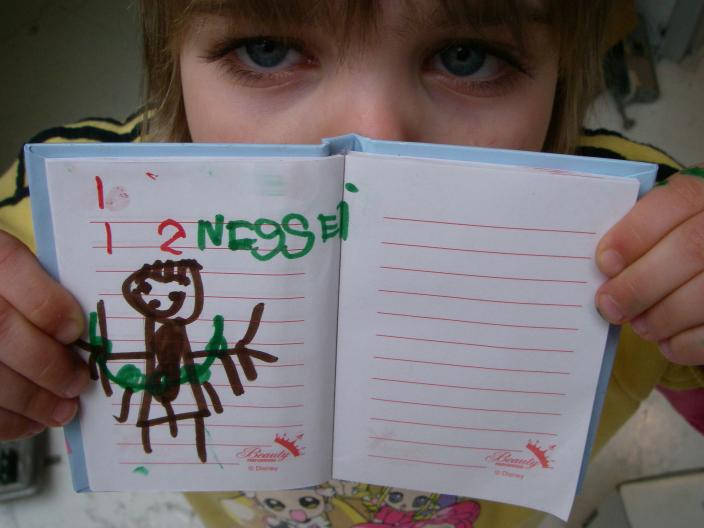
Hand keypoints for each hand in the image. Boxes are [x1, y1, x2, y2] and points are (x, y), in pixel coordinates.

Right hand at [0, 230, 89, 439]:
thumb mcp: (5, 267)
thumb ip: (34, 286)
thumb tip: (77, 331)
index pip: (7, 264)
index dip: (45, 302)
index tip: (75, 331)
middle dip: (46, 363)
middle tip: (77, 382)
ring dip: (29, 400)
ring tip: (62, 410)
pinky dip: (3, 420)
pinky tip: (28, 423)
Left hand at [595, 167, 703, 365]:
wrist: (702, 262)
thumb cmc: (670, 242)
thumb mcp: (660, 224)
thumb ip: (637, 236)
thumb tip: (602, 269)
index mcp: (703, 195)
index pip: (675, 202)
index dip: (635, 234)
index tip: (604, 264)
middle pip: (690, 250)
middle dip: (640, 285)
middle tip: (609, 307)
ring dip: (663, 317)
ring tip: (640, 326)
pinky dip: (686, 343)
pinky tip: (668, 344)